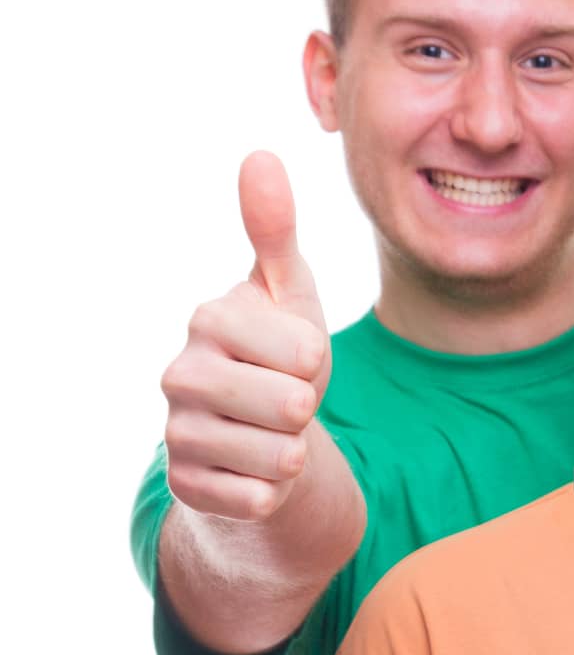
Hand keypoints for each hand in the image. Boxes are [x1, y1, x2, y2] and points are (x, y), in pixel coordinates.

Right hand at [160, 152, 330, 520]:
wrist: (254, 434)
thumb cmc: (277, 355)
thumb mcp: (288, 294)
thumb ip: (276, 232)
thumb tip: (260, 155)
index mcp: (209, 319)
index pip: (307, 352)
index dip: (316, 362)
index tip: (291, 357)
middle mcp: (179, 373)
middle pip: (294, 406)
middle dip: (307, 409)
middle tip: (283, 400)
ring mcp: (176, 434)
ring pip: (282, 457)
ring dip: (293, 451)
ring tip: (269, 433)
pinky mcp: (185, 488)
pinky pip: (263, 498)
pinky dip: (273, 490)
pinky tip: (252, 469)